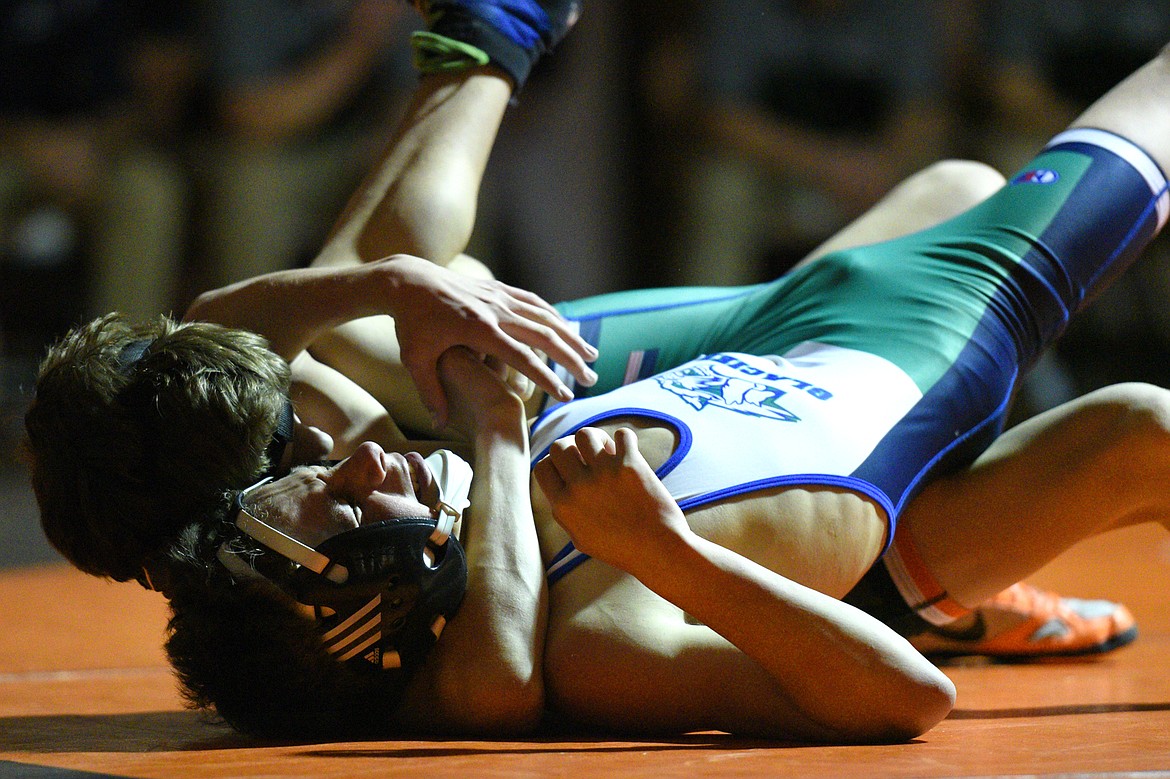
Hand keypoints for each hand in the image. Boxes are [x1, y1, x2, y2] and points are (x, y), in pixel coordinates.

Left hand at [384, 256, 597, 426]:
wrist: (407, 280)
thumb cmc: (410, 323)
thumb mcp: (415, 360)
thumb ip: (431, 392)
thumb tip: (441, 425)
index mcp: (479, 330)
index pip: (523, 359)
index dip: (547, 379)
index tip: (566, 396)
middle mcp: (496, 311)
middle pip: (544, 337)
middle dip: (571, 359)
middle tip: (591, 379)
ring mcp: (499, 297)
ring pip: (545, 317)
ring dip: (570, 336)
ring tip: (591, 355)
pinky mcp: (498, 289)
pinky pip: (533, 302)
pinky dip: (553, 316)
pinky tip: (566, 328)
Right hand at [533, 427, 688, 572]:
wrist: (658, 551)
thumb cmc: (621, 548)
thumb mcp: (580, 538)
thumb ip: (565, 513)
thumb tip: (560, 488)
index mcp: (563, 506)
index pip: (542, 467)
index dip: (554, 462)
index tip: (570, 466)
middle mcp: (579, 487)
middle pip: (559, 446)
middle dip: (572, 446)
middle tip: (589, 455)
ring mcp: (604, 474)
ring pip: (585, 434)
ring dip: (596, 438)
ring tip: (608, 451)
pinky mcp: (630, 465)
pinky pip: (622, 435)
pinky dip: (624, 438)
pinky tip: (628, 450)